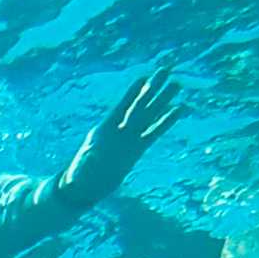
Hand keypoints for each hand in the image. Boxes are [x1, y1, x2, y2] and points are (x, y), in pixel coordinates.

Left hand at [56, 66, 182, 209]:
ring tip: (177, 84)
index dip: (133, 93)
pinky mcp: (137, 149)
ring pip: (149, 116)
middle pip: (140, 106)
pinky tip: (178, 110)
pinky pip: (154, 133)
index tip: (144, 78)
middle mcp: (120, 130)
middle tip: (166, 70)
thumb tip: (90, 156)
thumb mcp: (82, 167)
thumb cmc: (80, 176)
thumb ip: (88, 160)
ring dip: (163, 101)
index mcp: (106, 129)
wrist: (87, 187)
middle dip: (153, 88)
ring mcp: (129, 138)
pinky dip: (165, 122)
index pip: (123, 106)